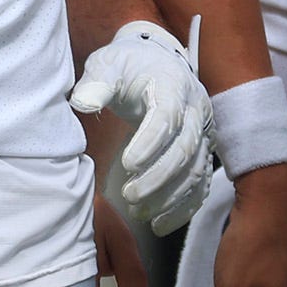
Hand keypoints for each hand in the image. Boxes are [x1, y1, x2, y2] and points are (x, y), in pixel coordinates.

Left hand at [71, 19, 214, 233]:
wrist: (157, 61)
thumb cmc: (128, 65)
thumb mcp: (108, 63)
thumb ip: (97, 82)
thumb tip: (82, 103)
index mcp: (174, 85)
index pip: (167, 117)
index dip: (150, 143)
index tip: (127, 164)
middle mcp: (196, 110)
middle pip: (184, 149)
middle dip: (158, 178)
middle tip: (129, 196)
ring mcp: (204, 132)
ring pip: (195, 171)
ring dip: (169, 197)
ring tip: (139, 214)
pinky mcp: (203, 151)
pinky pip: (200, 184)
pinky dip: (183, 208)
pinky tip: (160, 225)